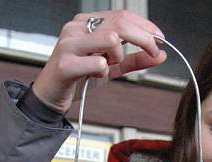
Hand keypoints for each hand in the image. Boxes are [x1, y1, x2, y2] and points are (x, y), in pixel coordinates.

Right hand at [33, 10, 166, 112]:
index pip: (122, 15)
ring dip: (118, 56)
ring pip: (110, 39)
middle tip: (154, 53)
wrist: (50, 96)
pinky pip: (97, 63)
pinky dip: (103, 71)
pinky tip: (94, 75)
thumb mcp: (111, 67)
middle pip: (120, 23)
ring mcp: (70, 43)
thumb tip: (160, 55)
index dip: (146, 26)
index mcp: (87, 22)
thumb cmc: (79, 77)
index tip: (160, 40)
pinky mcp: (66, 64)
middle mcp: (77, 27)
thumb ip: (134, 60)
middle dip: (144, 39)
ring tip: (108, 66)